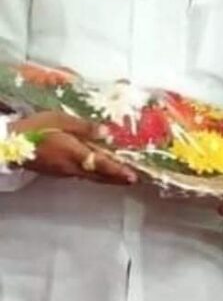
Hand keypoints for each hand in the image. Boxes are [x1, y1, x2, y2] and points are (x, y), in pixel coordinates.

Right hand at [12, 111, 136, 185]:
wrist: (9, 144)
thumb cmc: (35, 128)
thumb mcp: (60, 120)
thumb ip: (84, 127)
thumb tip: (106, 132)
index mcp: (75, 153)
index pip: (101, 164)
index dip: (118, 171)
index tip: (132, 177)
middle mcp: (71, 166)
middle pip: (98, 175)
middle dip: (116, 179)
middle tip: (133, 180)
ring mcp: (63, 171)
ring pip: (90, 176)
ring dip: (106, 177)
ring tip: (120, 177)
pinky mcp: (57, 172)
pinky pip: (81, 175)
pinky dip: (94, 174)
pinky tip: (98, 170)